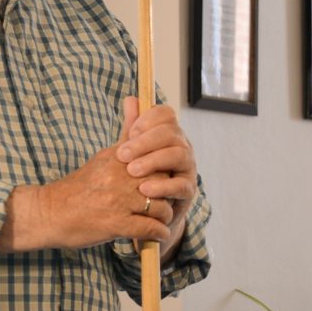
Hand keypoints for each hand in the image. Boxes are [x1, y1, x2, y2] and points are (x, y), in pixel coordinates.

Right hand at [0, 113, 185, 255]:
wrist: (50, 212)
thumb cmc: (80, 187)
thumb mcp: (104, 156)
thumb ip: (126, 130)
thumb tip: (135, 99)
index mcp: (120, 158)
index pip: (159, 157)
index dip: (166, 171)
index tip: (164, 180)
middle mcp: (120, 176)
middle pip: (164, 181)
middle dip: (168, 193)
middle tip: (165, 200)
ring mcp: (119, 201)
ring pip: (162, 206)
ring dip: (164, 216)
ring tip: (158, 218)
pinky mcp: (116, 224)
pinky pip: (151, 229)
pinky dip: (158, 233)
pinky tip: (155, 233)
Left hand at [115, 96, 198, 241]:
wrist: (147, 211)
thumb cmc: (140, 177)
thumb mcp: (134, 152)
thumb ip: (133, 129)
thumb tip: (131, 99)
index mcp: (168, 134)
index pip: (166, 114)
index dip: (149, 119)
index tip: (131, 132)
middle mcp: (182, 147)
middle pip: (171, 133)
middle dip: (145, 142)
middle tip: (122, 155)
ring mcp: (188, 168)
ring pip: (178, 155)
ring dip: (153, 161)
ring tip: (132, 171)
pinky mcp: (189, 191)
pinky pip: (181, 185)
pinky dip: (162, 186)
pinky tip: (144, 189)